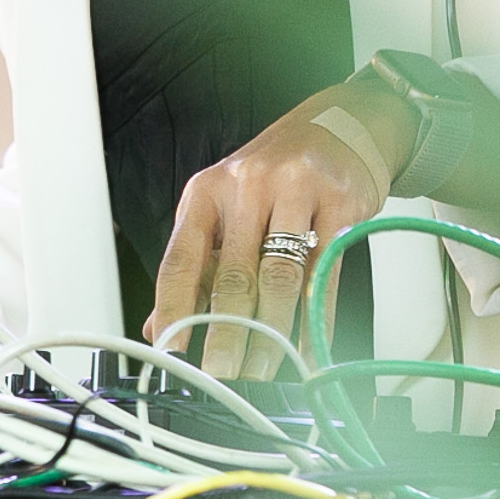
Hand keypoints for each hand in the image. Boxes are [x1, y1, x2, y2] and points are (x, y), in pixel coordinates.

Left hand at [149, 75, 411, 380]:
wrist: (338, 124)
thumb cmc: (273, 174)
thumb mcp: (222, 207)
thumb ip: (195, 267)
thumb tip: (159, 327)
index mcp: (207, 192)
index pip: (181, 258)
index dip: (173, 308)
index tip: (172, 349)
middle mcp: (247, 187)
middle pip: (233, 274)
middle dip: (226, 333)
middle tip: (222, 374)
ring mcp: (296, 191)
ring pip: (279, 276)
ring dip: (271, 333)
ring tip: (263, 369)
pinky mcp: (340, 203)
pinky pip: (325, 272)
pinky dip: (316, 319)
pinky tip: (308, 346)